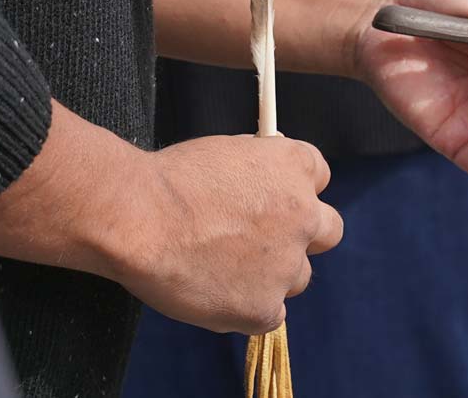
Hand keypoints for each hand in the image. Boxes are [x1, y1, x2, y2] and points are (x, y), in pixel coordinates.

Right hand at [111, 134, 341, 335]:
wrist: (140, 219)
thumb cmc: (171, 181)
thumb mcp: (228, 152)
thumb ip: (259, 172)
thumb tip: (262, 185)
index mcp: (295, 166)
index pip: (319, 177)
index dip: (293, 190)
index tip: (274, 200)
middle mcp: (304, 214)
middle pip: (327, 231)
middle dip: (302, 236)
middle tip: (265, 244)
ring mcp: (286, 264)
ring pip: (297, 277)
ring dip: (272, 276)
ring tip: (223, 272)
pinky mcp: (263, 307)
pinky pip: (270, 314)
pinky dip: (248, 309)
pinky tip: (217, 295)